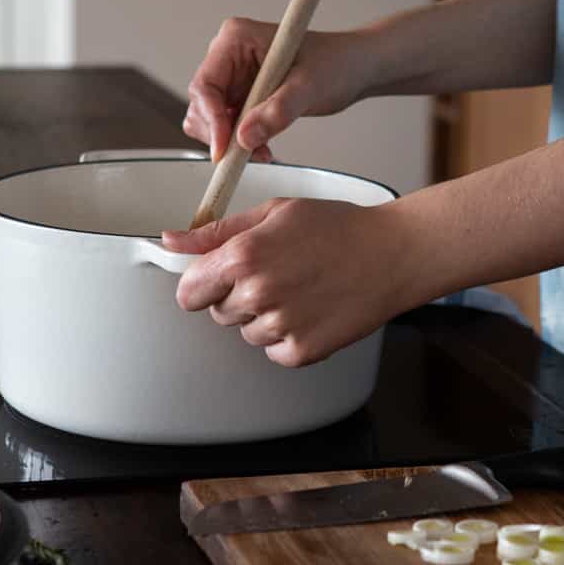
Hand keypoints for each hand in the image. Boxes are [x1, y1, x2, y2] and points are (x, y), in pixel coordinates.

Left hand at [163, 199, 420, 365]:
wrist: (392, 254)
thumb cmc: (337, 227)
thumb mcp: (274, 213)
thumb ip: (217, 232)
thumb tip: (171, 241)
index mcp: (243, 256)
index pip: (188, 292)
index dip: (202, 284)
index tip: (218, 278)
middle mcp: (257, 294)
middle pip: (217, 313)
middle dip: (237, 296)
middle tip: (277, 274)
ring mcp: (280, 326)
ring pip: (246, 332)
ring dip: (264, 317)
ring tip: (299, 289)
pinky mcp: (302, 351)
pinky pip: (274, 350)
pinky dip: (288, 337)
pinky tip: (311, 310)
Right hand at [183, 20, 375, 161]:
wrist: (354, 68)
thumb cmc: (336, 63)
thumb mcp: (309, 86)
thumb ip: (278, 111)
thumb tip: (244, 137)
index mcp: (236, 39)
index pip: (205, 85)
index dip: (211, 120)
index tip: (225, 148)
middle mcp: (228, 56)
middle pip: (201, 104)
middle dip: (221, 134)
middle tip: (248, 154)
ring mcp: (233, 76)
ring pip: (210, 119)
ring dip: (231, 141)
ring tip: (263, 150)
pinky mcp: (242, 95)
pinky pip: (227, 125)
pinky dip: (240, 142)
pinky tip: (264, 147)